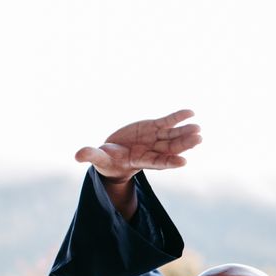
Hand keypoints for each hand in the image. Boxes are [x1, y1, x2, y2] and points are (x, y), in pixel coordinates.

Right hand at [74, 109, 203, 180]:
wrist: (114, 156)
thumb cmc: (106, 161)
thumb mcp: (98, 158)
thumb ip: (91, 156)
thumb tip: (77, 155)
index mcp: (141, 161)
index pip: (158, 163)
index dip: (170, 162)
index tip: (183, 162)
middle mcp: (152, 151)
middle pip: (171, 148)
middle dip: (184, 144)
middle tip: (198, 139)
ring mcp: (154, 139)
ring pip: (173, 136)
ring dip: (186, 132)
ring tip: (198, 128)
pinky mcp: (153, 128)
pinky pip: (168, 122)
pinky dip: (178, 117)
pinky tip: (191, 112)